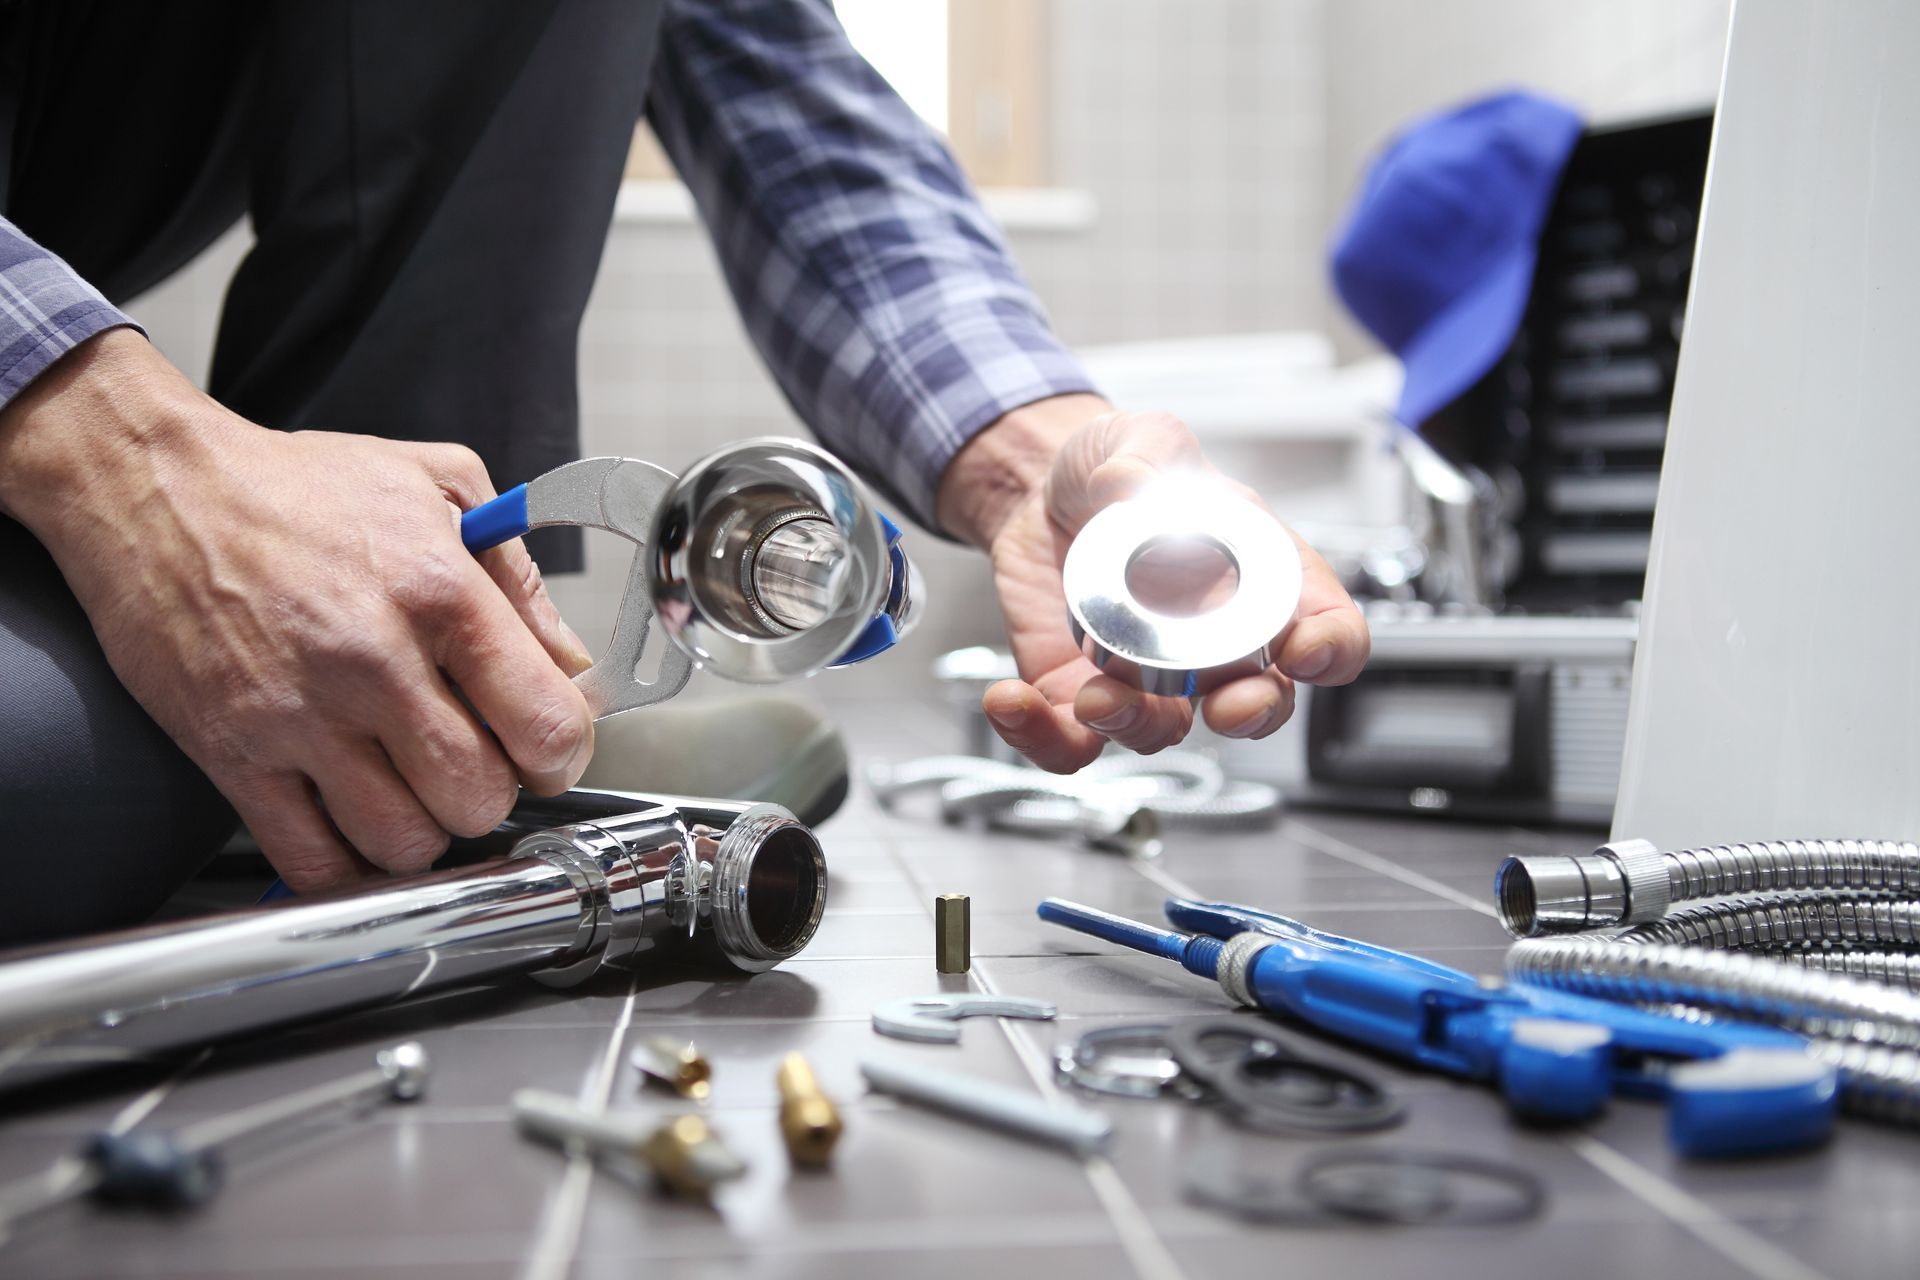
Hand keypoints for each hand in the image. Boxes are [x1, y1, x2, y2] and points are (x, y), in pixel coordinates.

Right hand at [0, 330, 595, 889]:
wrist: (156, 487)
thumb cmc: (296, 487)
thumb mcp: (440, 486)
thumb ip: (520, 578)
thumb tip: (570, 664)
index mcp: (438, 590)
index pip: (544, 721)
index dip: (562, 753)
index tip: (549, 751)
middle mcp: (371, 660)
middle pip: (477, 796)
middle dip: (492, 794)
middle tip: (475, 766)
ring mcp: (298, 715)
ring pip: (403, 841)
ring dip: (424, 833)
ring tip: (414, 790)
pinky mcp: (233, 754)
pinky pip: (312, 858)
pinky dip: (348, 865)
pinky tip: (355, 826)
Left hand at [936, 395, 1368, 771]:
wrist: (1041, 492)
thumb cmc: (1116, 468)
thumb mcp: (1141, 440)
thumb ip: (1146, 455)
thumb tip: (1132, 487)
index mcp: (1257, 581)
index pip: (1327, 629)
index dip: (1330, 649)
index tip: (1305, 650)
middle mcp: (1214, 645)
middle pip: (1260, 705)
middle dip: (1251, 714)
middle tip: (1226, 704)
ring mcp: (1150, 678)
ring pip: (1163, 732)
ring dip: (1135, 724)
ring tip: (1095, 695)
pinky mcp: (1079, 694)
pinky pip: (1071, 744)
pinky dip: (1041, 738)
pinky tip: (1010, 702)